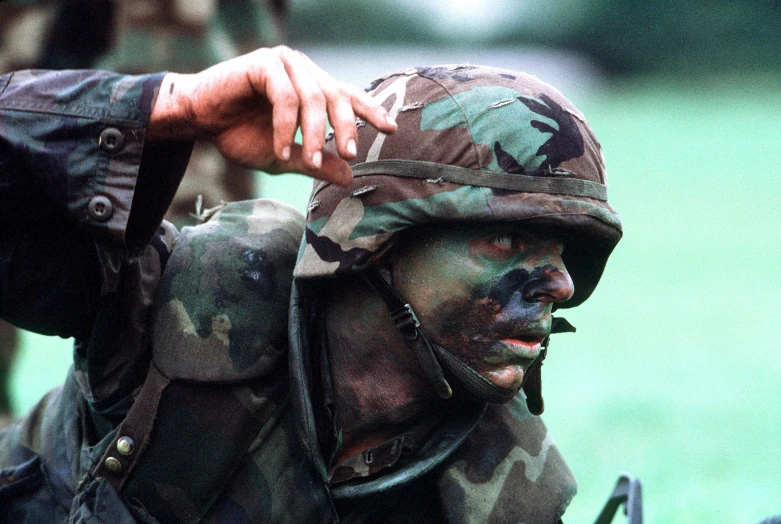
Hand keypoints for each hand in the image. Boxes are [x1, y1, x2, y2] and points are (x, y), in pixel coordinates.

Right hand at [148, 46, 396, 185]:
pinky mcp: (263, 64)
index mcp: (311, 87)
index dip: (370, 110)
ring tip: (308, 160)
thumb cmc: (239, 134)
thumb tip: (350, 177)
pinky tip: (281, 149)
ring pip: (313, 97)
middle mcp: (302, 70)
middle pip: (337, 96)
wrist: (198, 120)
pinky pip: (286, 97)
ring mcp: (284, 63)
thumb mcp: (285, 156)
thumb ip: (316, 163)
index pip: (348, 96)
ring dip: (314, 132)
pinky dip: (286, 127)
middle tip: (351, 154)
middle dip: (345, 127)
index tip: (391, 128)